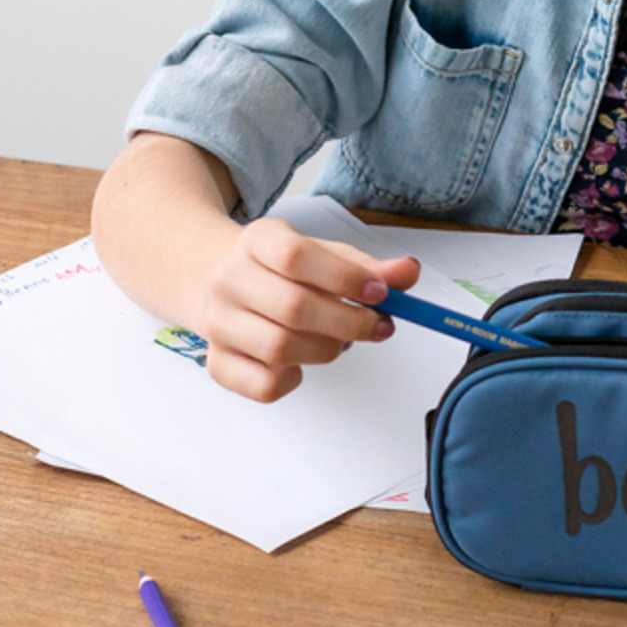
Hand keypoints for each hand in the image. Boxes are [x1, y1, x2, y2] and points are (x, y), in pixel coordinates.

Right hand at [195, 218, 421, 402]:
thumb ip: (368, 267)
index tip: (381, 293)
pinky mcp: (217, 362)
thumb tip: (409, 272)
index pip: (296, 256)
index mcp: (257, 240)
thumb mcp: (325, 256)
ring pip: (280, 349)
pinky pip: (263, 385)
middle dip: (348, 322)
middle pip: (292, 307)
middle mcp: (229, 279)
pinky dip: (294, 380)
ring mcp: (218, 323)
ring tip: (341, 340)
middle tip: (378, 326)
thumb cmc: (283, 271)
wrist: (221, 282)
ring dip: (327, 350)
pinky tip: (303, 362)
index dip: (344, 277)